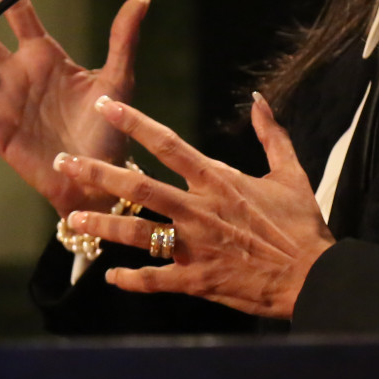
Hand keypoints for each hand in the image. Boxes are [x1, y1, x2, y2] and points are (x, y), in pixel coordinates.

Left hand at [56, 92, 333, 318]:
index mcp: (219, 180)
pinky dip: (131, 280)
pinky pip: (155, 279)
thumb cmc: (302, 224)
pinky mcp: (197, 280)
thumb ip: (271, 134)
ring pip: (137, 233)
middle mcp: (200, 210)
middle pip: (139, 187)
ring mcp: (195, 246)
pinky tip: (110, 277)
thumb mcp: (291, 173)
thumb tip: (259, 98)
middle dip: (97, 174)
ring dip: (102, 227)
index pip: (168, 144)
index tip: (106, 106)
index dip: (135, 122)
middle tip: (64, 163)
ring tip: (72, 221)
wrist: (313, 276)